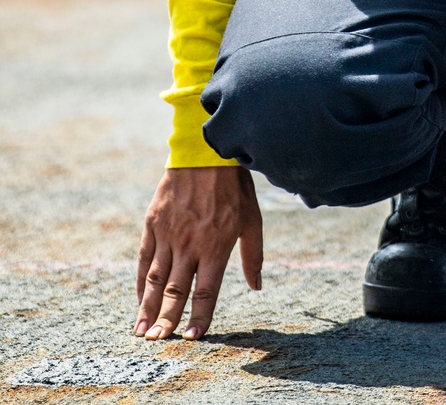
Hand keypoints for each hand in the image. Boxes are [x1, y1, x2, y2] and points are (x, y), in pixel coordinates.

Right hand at [134, 165, 262, 340]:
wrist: (205, 151)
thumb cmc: (234, 186)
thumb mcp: (252, 218)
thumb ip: (252, 255)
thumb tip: (256, 286)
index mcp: (216, 246)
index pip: (206, 291)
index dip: (199, 316)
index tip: (192, 338)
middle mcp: (190, 245)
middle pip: (176, 291)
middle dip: (166, 320)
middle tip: (157, 343)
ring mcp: (169, 235)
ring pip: (156, 280)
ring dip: (148, 308)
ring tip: (141, 332)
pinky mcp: (153, 224)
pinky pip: (144, 259)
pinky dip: (141, 282)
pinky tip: (140, 300)